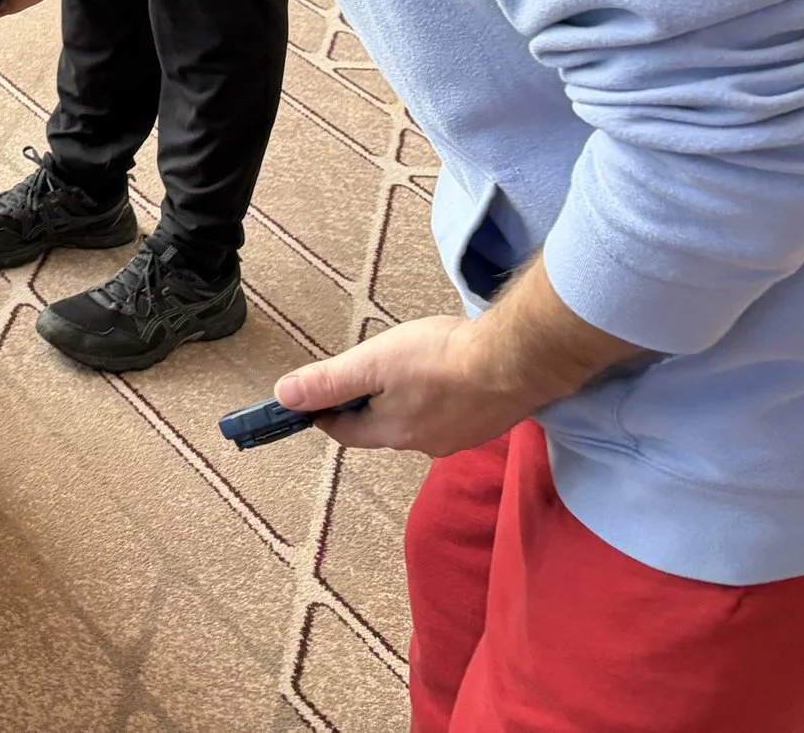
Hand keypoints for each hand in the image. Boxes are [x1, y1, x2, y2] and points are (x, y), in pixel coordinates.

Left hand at [272, 267, 637, 458]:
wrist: (518, 361)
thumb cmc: (441, 358)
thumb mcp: (374, 362)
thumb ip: (329, 382)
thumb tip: (284, 398)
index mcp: (390, 432)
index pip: (342, 431)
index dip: (322, 411)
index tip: (312, 395)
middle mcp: (422, 445)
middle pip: (379, 426)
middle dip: (366, 402)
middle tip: (366, 369)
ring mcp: (458, 437)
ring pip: (415, 419)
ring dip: (404, 398)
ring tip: (410, 365)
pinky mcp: (485, 423)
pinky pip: (448, 413)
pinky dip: (438, 396)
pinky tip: (447, 373)